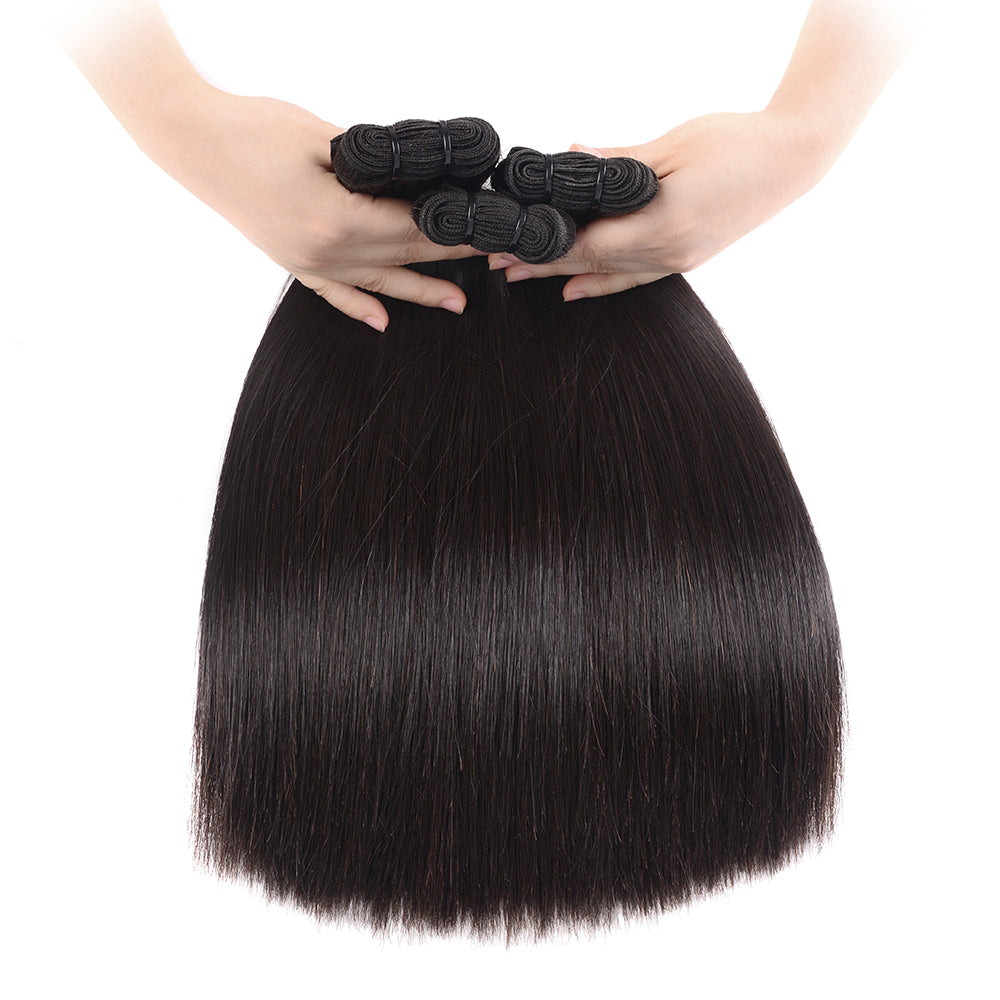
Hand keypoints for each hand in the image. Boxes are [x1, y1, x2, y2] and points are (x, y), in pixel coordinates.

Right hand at [154, 87, 478, 330]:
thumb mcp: (325, 139)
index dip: (456, 230)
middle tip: (494, 262)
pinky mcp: (291, 262)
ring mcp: (307, 263)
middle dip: (453, 258)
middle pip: (404, 256)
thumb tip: (415, 186)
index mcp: (340, 219)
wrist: (190, 142)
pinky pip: (333, 294)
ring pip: (379, 282)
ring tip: (460, 303)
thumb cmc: (254, 129)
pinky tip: (382, 321)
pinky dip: (360, 306)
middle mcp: (327, 252)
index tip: (490, 231)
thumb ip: (373, 169)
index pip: (415, 228)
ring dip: (421, 292)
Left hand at [488, 109, 830, 299]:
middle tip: (498, 265)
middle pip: (590, 264)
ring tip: (522, 277)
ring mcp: (679, 261)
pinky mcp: (687, 259)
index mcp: (662, 223)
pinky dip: (601, 285)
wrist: (793, 158)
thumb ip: (618, 162)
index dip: (543, 248)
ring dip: (563, 276)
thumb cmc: (735, 141)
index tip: (507, 247)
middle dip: (541, 265)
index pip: (586, 243)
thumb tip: (568, 160)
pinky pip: (634, 278)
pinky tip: (574, 291)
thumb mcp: (672, 145)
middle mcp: (668, 253)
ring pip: (608, 275)